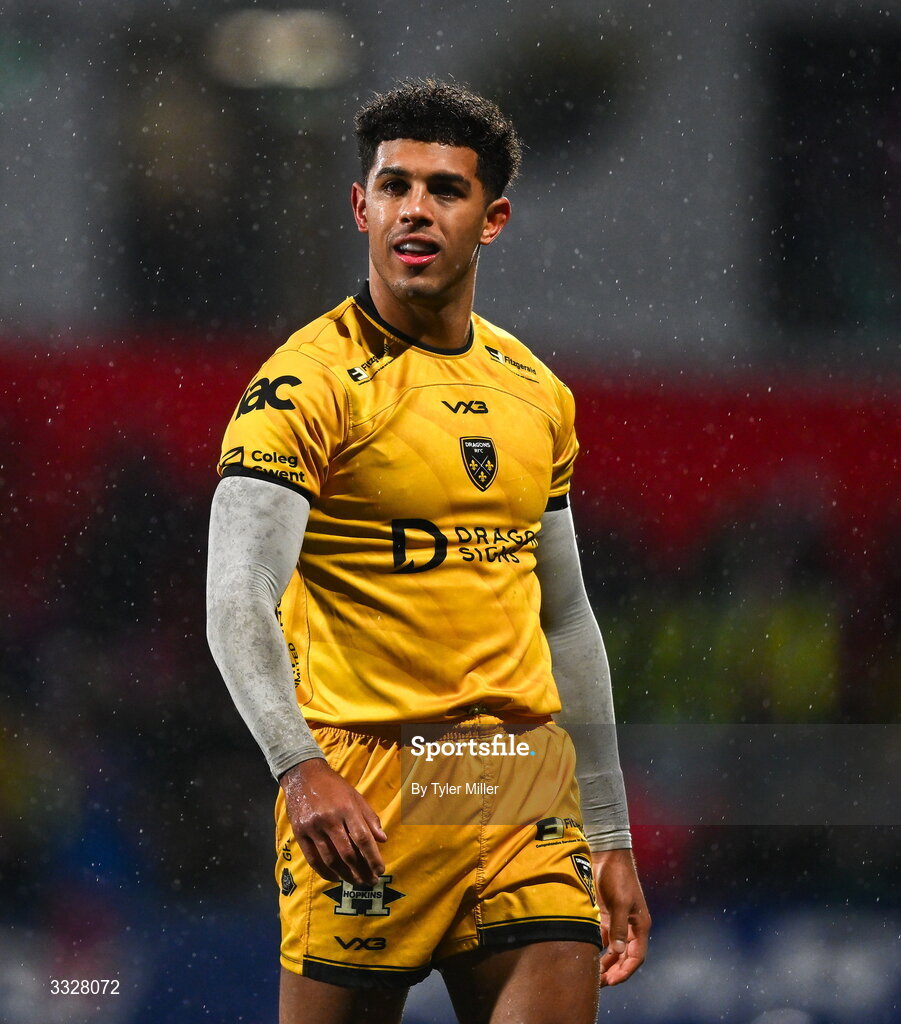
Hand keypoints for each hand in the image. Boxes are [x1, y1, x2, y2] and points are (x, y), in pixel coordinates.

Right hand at [280, 758, 387, 886]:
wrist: (303, 775)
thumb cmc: (334, 786)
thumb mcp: (355, 796)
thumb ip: (369, 817)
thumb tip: (383, 839)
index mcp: (347, 808)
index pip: (363, 838)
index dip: (373, 857)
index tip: (380, 870)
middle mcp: (330, 819)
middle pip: (348, 853)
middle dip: (361, 870)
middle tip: (370, 882)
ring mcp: (313, 827)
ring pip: (331, 859)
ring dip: (345, 874)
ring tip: (356, 882)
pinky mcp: (300, 833)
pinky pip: (313, 859)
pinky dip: (325, 872)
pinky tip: (335, 878)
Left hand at [592, 847, 650, 986]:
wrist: (607, 855)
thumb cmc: (618, 877)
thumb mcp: (620, 902)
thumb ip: (619, 927)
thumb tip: (618, 952)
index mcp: (640, 925)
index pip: (636, 957)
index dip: (626, 971)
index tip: (613, 981)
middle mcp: (630, 926)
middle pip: (624, 957)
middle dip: (614, 971)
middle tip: (600, 983)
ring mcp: (617, 921)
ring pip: (614, 949)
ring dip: (605, 963)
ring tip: (593, 975)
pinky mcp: (606, 915)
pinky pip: (604, 938)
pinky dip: (598, 948)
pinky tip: (587, 955)